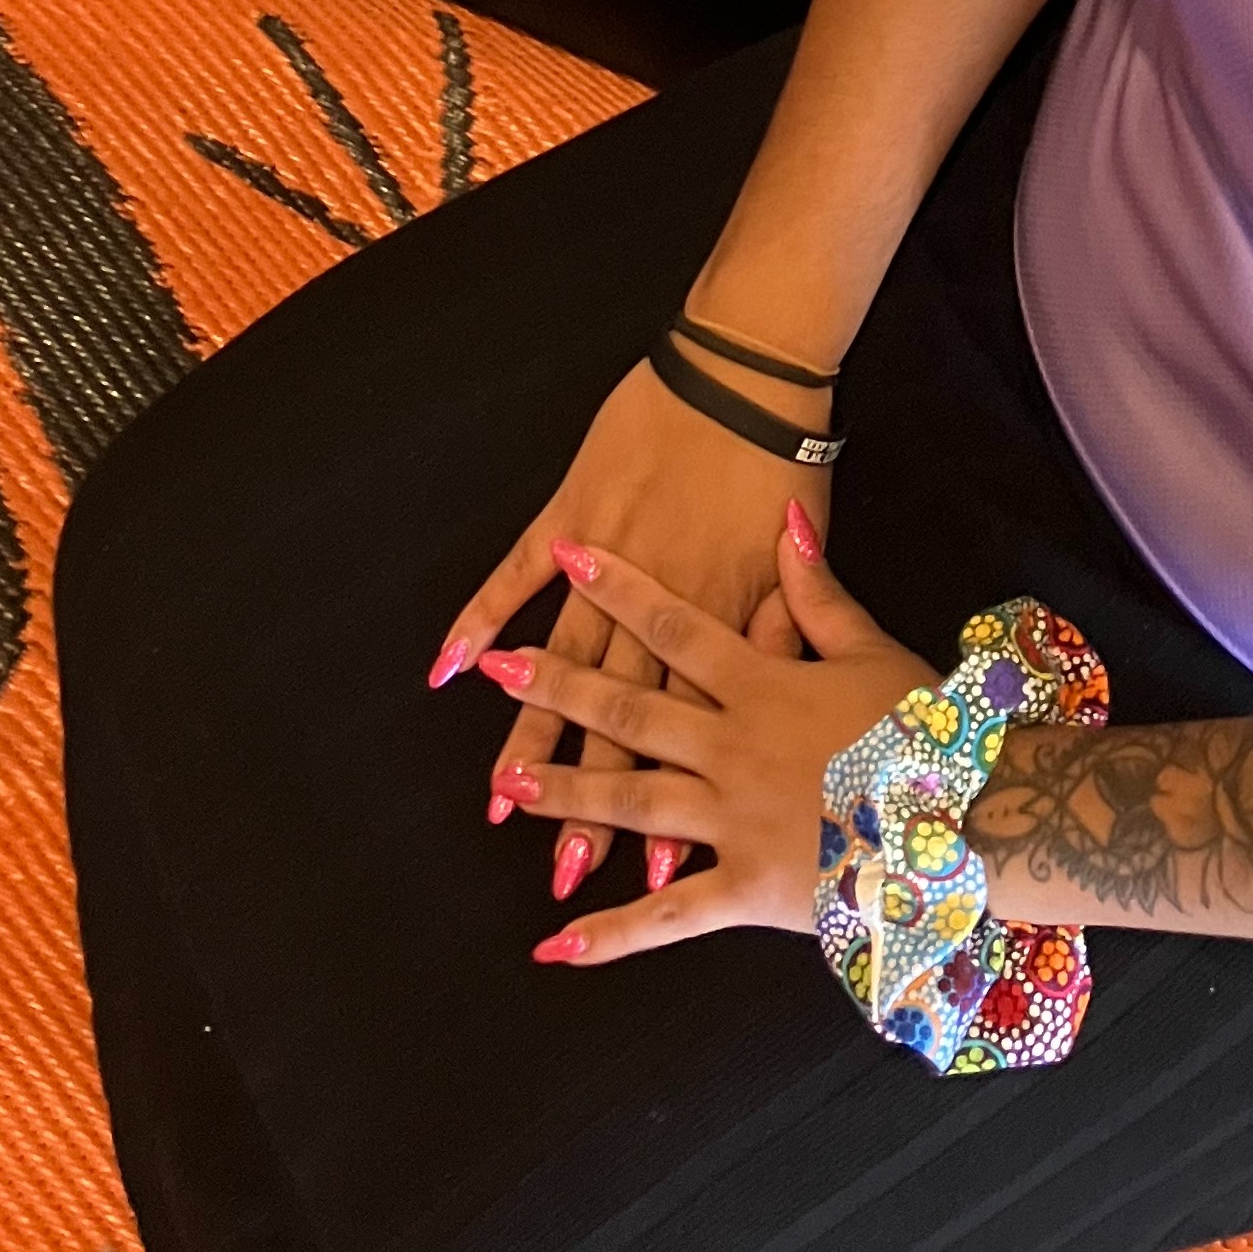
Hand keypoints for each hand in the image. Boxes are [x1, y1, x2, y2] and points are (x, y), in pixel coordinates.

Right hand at [432, 357, 834, 895]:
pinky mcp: (573, 511)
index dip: (677, 800)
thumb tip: (783, 691)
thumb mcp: (804, 557)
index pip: (693, 735)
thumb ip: (793, 624)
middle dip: (594, 797)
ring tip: (502, 799)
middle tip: (565, 867)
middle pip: (622, 719)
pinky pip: (517, 572)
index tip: (654, 876)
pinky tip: (448, 668)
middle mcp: (662, 603)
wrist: (748, 374)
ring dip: (533, 734)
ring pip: (566, 665)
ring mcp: (609, 560)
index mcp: (724, 618)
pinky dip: (480, 616)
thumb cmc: (785, 461)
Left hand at [479, 507, 933, 965]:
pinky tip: (556, 942)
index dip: (619, 589)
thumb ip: (817, 593)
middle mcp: (733, 748)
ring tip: (509, 787)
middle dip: (559, 687)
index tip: (571, 556)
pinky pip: (669, 916)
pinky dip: (612, 933)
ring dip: (566, 795)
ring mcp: (734, 820)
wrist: (969, 817)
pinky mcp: (747, 889)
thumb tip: (785, 524)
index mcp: (763, 685)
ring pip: (634, 802)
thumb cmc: (927, 730)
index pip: (675, 626)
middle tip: (498, 672)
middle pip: (632, 711)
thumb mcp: (873, 650)